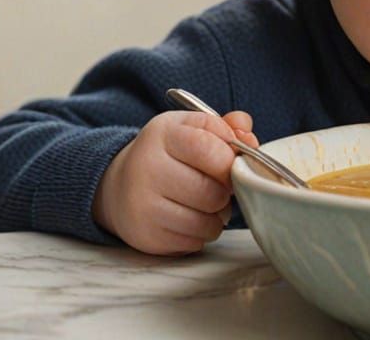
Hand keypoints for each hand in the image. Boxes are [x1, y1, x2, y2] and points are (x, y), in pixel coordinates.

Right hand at [93, 109, 258, 254]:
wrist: (120, 185)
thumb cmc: (168, 155)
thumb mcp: (191, 128)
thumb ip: (225, 127)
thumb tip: (249, 140)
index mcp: (162, 135)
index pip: (207, 148)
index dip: (229, 160)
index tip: (229, 163)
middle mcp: (146, 169)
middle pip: (211, 191)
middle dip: (225, 191)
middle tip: (219, 186)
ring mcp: (143, 206)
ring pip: (206, 221)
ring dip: (218, 215)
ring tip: (208, 203)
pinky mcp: (146, 236)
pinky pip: (195, 242)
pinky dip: (203, 232)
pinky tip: (192, 218)